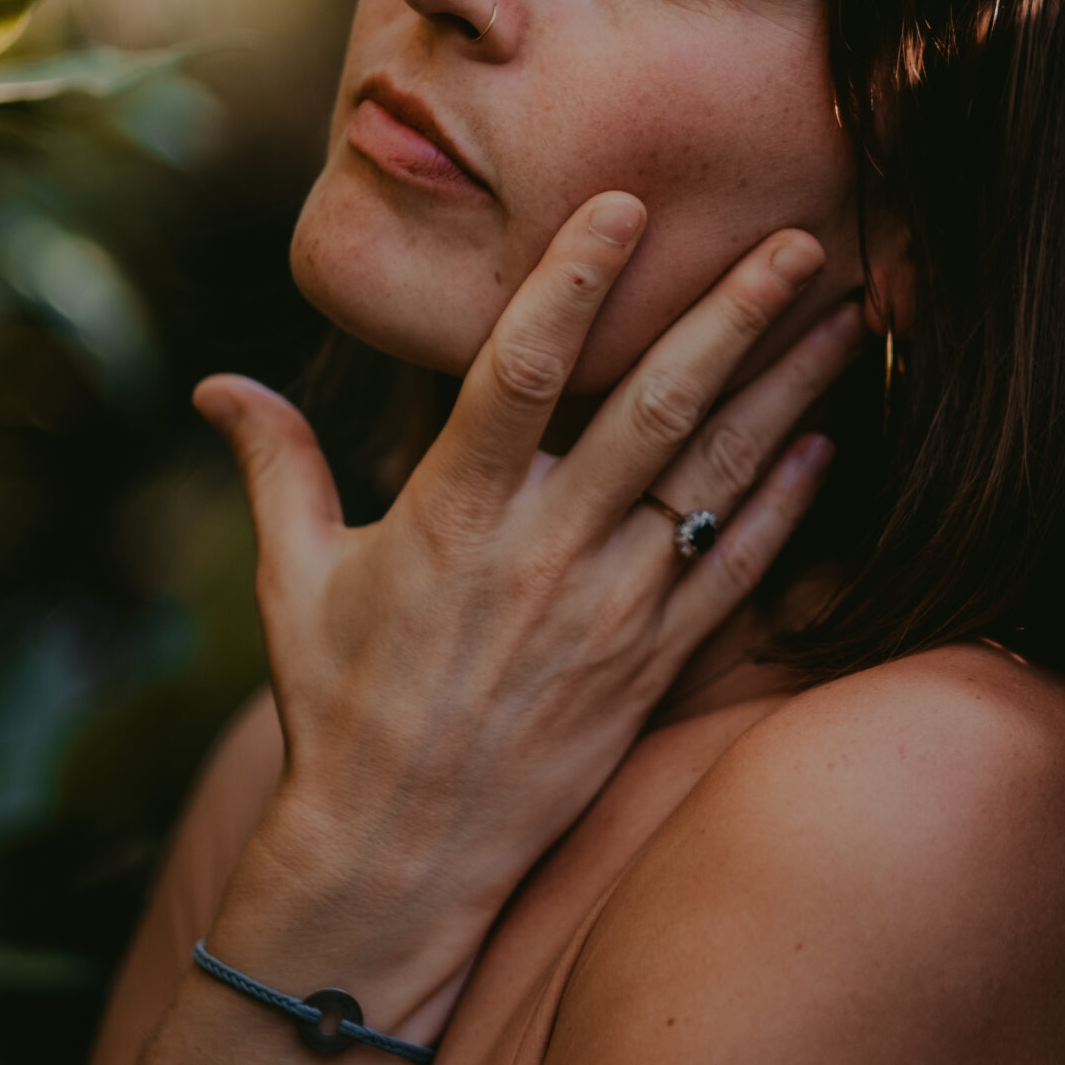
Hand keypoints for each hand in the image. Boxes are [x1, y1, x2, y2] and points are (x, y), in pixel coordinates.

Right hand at [194, 196, 860, 1026]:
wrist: (399, 858)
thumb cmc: (340, 709)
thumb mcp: (295, 580)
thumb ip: (275, 466)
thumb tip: (215, 384)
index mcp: (451, 517)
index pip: (516, 375)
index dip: (572, 285)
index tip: (625, 207)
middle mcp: (542, 555)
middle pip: (654, 412)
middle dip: (733, 318)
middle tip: (802, 241)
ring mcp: (609, 613)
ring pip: (715, 479)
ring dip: (787, 393)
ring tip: (849, 318)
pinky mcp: (651, 668)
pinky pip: (735, 572)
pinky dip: (786, 506)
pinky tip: (830, 444)